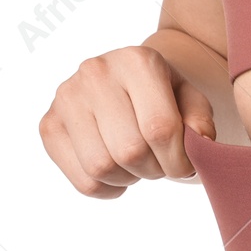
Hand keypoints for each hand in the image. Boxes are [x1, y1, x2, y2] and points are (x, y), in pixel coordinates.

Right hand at [39, 46, 215, 197]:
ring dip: (130, 179)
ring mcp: (66, 97)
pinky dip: (107, 189)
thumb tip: (199, 141)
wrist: (127, 83)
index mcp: (137, 61)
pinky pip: (82, 180)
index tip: (185, 165)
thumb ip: (201, 120)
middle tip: (161, 163)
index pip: (159, 129)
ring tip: (139, 163)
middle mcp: (95, 72)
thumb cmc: (165, 96)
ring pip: (101, 168)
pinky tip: (119, 172)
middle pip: (129, 151)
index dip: (178, 160)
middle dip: (155, 170)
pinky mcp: (49, 125)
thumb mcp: (192, 101)